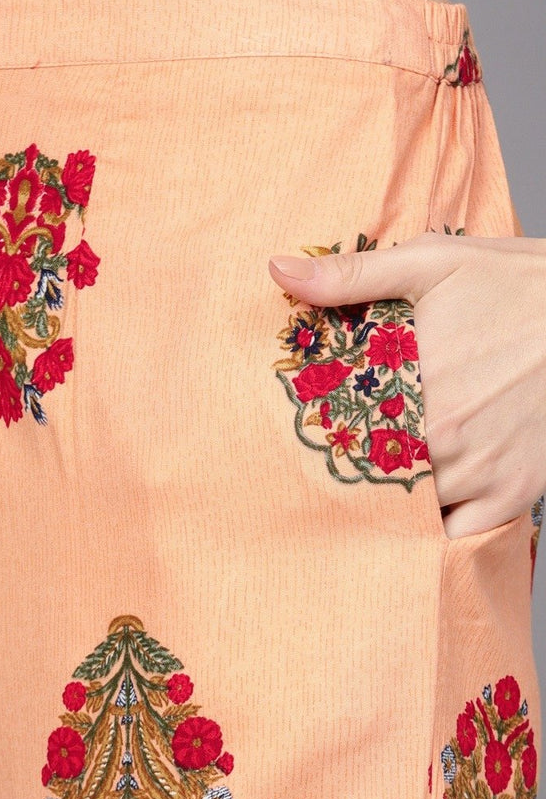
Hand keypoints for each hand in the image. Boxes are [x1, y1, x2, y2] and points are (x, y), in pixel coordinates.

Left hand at [268, 231, 545, 539]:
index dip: (318, 439)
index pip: (338, 435)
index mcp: (417, 387)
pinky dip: (434, 529)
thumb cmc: (520, 285)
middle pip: (370, 477)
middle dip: (349, 471)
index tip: (305, 435)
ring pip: (409, 510)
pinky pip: (457, 535)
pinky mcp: (516, 494)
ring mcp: (483, 473)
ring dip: (387, 501)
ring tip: (371, 482)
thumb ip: (352, 275)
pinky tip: (421, 504)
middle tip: (335, 460)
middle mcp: (446, 440)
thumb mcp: (434, 264)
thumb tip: (278, 271)